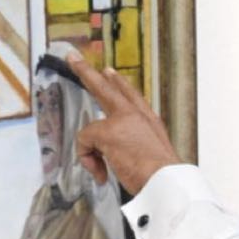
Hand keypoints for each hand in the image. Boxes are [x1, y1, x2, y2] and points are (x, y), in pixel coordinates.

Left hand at [64, 52, 181, 193]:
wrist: (165, 180)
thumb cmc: (162, 175)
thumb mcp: (154, 155)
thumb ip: (137, 149)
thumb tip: (114, 158)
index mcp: (149, 120)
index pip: (131, 95)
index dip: (118, 83)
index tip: (108, 72)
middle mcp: (137, 115)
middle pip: (107, 88)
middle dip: (87, 72)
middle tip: (72, 58)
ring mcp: (122, 120)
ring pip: (91, 125)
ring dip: (88, 147)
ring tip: (96, 164)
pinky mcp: (108, 131)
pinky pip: (86, 143)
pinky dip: (89, 160)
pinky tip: (101, 173)